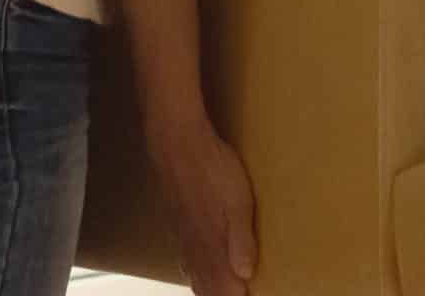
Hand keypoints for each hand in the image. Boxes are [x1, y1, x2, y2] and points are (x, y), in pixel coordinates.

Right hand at [158, 127, 256, 295]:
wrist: (178, 143)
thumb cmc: (212, 169)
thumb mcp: (238, 201)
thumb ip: (242, 238)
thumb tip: (246, 273)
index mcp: (211, 243)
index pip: (223, 285)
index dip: (234, 295)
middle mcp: (195, 244)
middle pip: (207, 283)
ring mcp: (183, 233)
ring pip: (194, 271)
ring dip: (206, 288)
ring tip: (215, 294)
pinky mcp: (177, 221)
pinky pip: (185, 256)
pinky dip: (192, 271)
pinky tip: (191, 271)